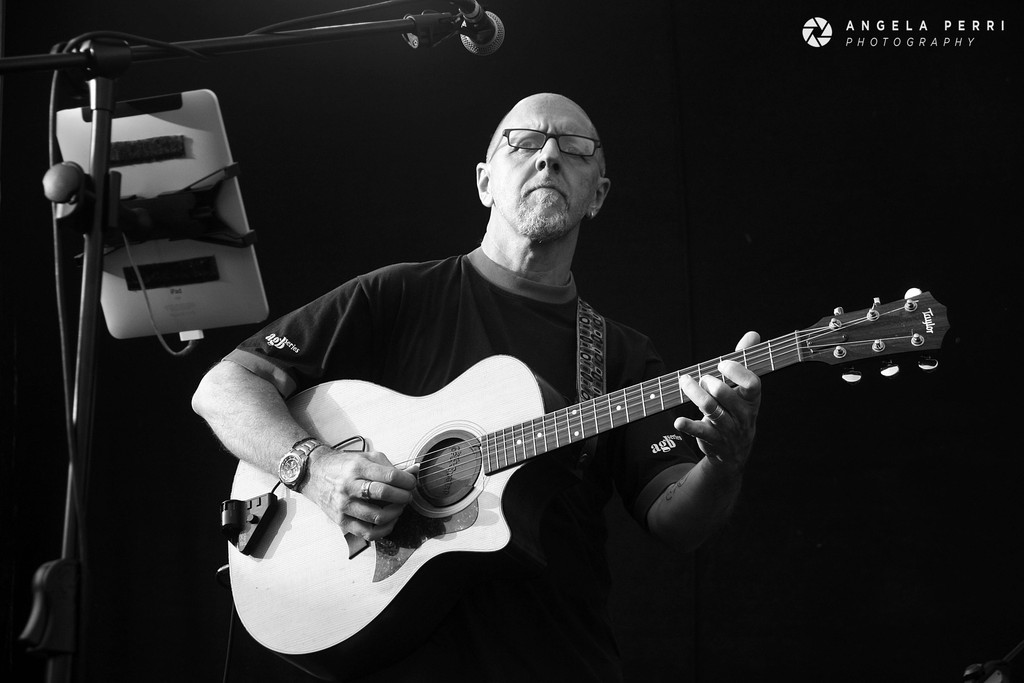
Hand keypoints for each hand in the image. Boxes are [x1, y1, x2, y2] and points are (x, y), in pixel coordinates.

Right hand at [306, 447, 418, 540]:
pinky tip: (390, 521)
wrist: (314, 474)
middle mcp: (349, 486)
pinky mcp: (341, 521)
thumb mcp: (366, 458)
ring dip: (396, 513)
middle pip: (384, 494)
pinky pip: (368, 533)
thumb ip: (390, 465)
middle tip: (407, 495)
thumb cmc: (344, 466)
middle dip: (403, 496)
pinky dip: (384, 530)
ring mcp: (344, 506)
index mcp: (357, 467)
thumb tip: (414, 471)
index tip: (412, 483)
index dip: (407, 481)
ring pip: (378, 517)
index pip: (390, 476)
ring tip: (399, 507)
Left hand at [673, 331, 761, 474]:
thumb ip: (745, 362)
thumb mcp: (743, 391)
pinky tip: (678, 421)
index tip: (722, 363)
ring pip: (711, 410)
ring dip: (695, 394)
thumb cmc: (737, 412)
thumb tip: (753, 334)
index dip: (737, 372)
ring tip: (685, 382)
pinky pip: (700, 432)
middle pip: (725, 395)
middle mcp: (742, 415)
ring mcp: (728, 429)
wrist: (734, 453)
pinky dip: (687, 425)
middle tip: (702, 378)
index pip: (752, 384)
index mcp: (752, 400)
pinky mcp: (713, 441)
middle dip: (710, 383)